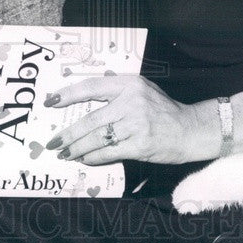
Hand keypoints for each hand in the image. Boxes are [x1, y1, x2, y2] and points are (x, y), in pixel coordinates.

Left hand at [44, 76, 220, 165]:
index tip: (50, 102)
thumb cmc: (163, 110)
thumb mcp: (143, 89)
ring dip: (77, 148)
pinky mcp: (141, 144)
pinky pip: (109, 152)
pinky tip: (84, 159)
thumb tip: (90, 88)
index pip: (91, 87)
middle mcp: (132, 101)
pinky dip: (94, 157)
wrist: (191, 129)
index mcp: (129, 83)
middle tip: (54, 142)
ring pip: (97, 138)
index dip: (68, 95)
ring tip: (65, 153)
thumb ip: (118, 89)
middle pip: (91, 119)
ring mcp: (136, 124)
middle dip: (69, 133)